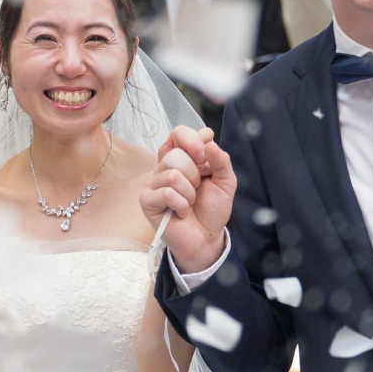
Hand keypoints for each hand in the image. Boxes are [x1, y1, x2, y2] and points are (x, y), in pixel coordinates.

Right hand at [141, 125, 232, 273]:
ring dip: (189, 192)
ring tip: (190, 202)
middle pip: (175, 155)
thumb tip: (208, 138)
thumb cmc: (212, 209)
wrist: (207, 238)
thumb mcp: (225, 181)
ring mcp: (153, 183)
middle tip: (197, 188)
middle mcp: (164, 166)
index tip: (205, 158)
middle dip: (194, 174)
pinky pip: (166, 193)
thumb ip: (221, 159)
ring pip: (172, 175)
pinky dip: (182, 205)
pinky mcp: (147, 200)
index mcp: (181, 157)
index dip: (193, 141)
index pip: (178, 133)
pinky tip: (182, 212)